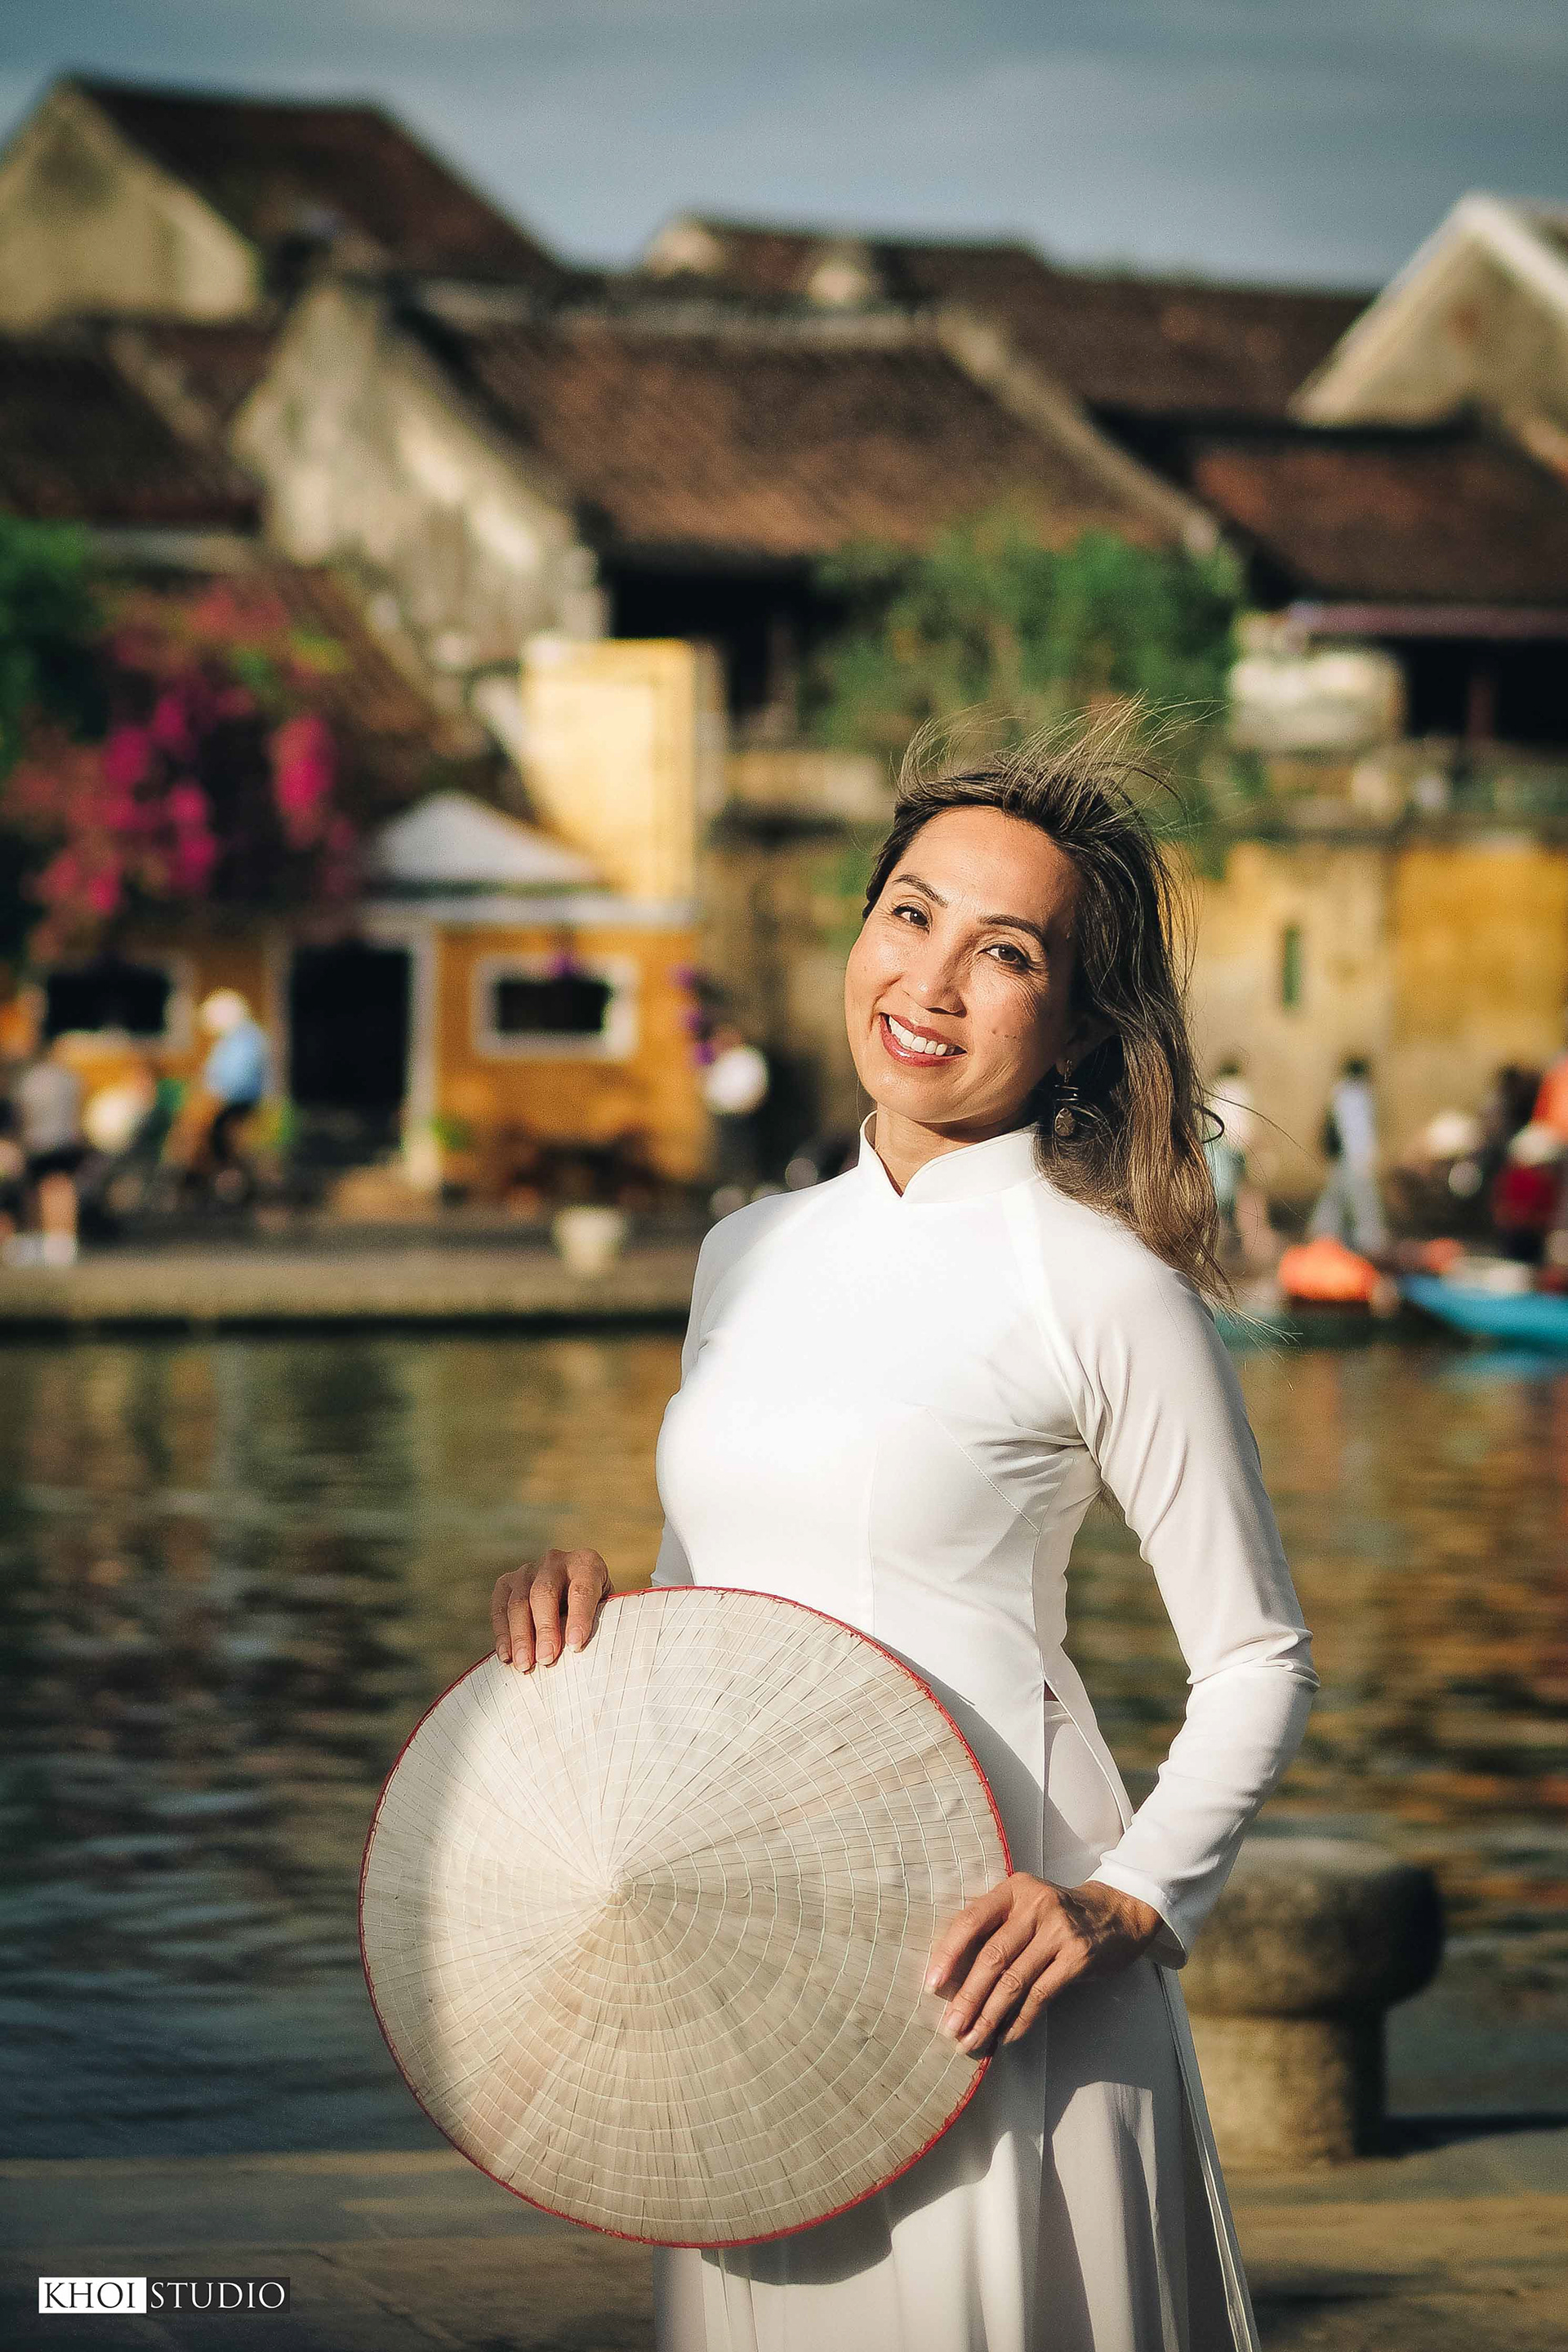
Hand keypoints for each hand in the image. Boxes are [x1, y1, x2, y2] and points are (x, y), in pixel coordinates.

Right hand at [491, 1548, 610, 1670]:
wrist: (574, 1598)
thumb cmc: (594, 1610)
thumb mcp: (605, 1611)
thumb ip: (597, 1624)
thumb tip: (580, 1650)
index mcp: (586, 1563)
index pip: (581, 1589)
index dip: (578, 1618)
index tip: (575, 1646)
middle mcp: (555, 1561)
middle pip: (544, 1593)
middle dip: (545, 1628)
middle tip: (546, 1659)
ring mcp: (527, 1570)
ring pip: (518, 1602)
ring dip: (520, 1637)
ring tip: (524, 1665)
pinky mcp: (506, 1583)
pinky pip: (500, 1608)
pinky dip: (502, 1634)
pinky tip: (507, 1656)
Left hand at [926, 1874, 1162, 2054]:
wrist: (1116, 1913)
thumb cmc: (1056, 1914)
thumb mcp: (1025, 1904)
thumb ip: (993, 1925)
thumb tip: (950, 1971)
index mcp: (1013, 1890)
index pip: (971, 1920)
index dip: (948, 1953)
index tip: (931, 1984)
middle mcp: (1035, 1906)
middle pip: (992, 1957)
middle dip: (967, 1997)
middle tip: (949, 2027)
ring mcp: (1059, 1932)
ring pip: (1015, 1981)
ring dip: (989, 2016)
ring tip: (971, 2039)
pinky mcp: (1078, 1958)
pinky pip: (1041, 1995)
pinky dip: (1020, 2019)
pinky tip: (1005, 2036)